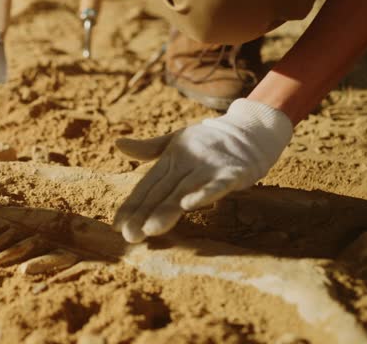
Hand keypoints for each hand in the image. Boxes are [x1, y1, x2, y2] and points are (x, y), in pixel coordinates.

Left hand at [113, 98, 292, 242]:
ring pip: (184, 191)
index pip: (148, 186)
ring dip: (167, 210)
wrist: (249, 130)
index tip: (117, 226)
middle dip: (145, 214)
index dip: (132, 205)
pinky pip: (217, 184)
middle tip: (130, 235)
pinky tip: (189, 205)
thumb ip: (148, 149)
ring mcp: (209, 167)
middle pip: (162, 192)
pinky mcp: (232, 172)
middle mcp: (187, 163)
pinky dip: (203, 193)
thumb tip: (117, 144)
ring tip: (150, 229)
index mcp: (171, 158)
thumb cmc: (208, 141)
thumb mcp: (176, 142)